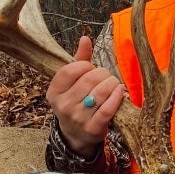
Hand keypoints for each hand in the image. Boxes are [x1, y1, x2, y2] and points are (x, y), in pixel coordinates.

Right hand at [46, 36, 125, 155]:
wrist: (76, 135)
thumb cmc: (76, 102)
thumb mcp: (71, 83)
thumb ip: (78, 60)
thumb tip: (85, 38)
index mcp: (54, 92)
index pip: (71, 70)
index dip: (86, 66)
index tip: (91, 69)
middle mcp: (62, 105)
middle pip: (89, 79)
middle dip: (103, 74)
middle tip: (106, 77)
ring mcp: (77, 118)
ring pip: (101, 92)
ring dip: (112, 84)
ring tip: (114, 85)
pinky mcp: (92, 128)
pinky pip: (108, 108)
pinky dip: (117, 97)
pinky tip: (120, 92)